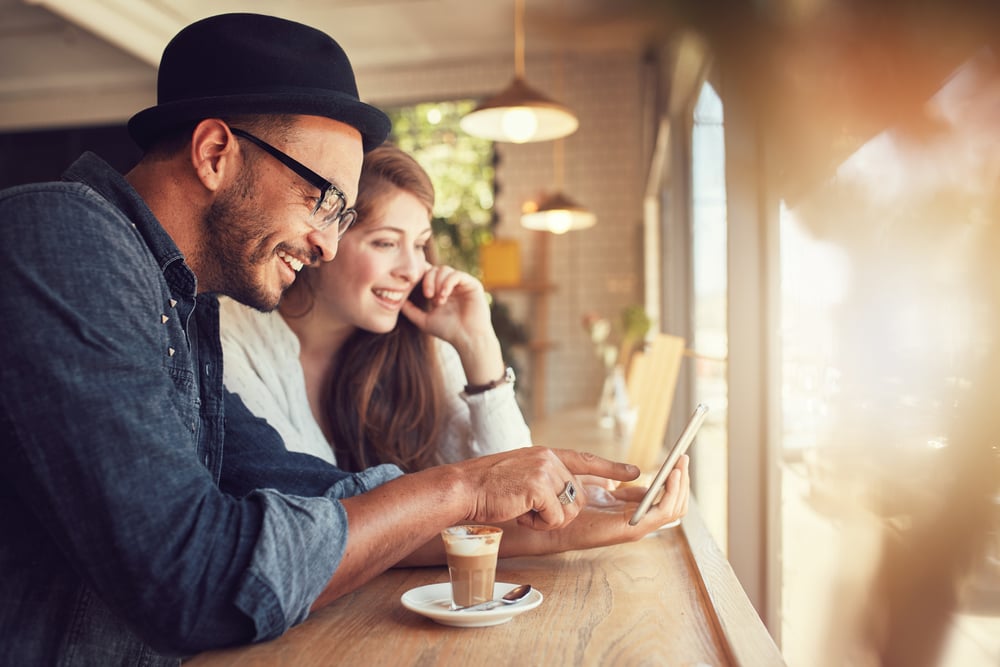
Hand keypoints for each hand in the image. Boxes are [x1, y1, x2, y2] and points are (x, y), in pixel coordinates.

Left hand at [399, 265, 493, 350]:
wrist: (467, 339)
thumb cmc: (448, 331)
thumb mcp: (424, 320)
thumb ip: (410, 311)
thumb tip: (396, 302)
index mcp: (441, 290)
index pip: (428, 274)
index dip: (420, 276)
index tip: (415, 287)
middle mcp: (452, 285)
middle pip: (435, 269)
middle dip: (428, 280)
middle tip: (427, 295)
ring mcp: (462, 283)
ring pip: (445, 269)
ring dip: (438, 283)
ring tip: (438, 300)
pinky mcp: (472, 284)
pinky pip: (457, 275)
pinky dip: (448, 283)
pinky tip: (444, 296)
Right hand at [455, 447, 640, 530]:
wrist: (464, 488)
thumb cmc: (487, 488)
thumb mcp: (522, 474)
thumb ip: (547, 477)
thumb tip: (571, 490)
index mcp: (546, 454)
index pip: (585, 460)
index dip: (611, 468)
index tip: (635, 472)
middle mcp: (550, 459)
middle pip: (577, 496)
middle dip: (557, 511)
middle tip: (527, 508)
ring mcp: (546, 470)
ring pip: (569, 509)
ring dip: (546, 518)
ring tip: (520, 508)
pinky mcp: (540, 487)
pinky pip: (555, 517)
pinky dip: (538, 523)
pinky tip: (518, 512)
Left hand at [557, 455, 690, 547]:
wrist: (549, 513)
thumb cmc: (566, 498)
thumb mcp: (596, 480)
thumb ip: (616, 476)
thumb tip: (636, 473)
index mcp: (629, 506)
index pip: (661, 494)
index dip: (673, 476)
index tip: (679, 457)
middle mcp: (636, 517)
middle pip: (672, 502)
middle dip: (682, 480)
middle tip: (683, 457)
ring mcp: (636, 525)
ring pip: (673, 509)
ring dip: (681, 486)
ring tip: (679, 465)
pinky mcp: (631, 529)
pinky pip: (661, 513)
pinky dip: (671, 495)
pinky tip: (671, 477)